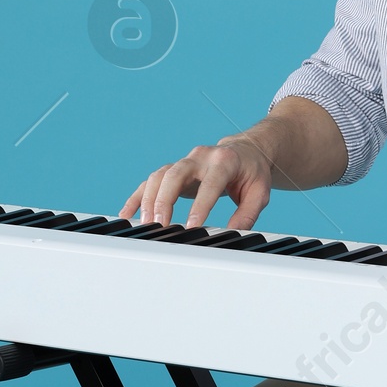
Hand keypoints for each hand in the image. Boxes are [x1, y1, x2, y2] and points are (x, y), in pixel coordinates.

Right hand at [123, 136, 272, 229]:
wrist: (245, 151)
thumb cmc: (252, 173)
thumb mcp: (259, 193)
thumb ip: (247, 214)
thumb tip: (233, 235)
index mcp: (224, 161)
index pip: (210, 183)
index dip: (199, 205)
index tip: (191, 227)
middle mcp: (200, 157)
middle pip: (175, 174)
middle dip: (165, 200)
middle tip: (160, 224)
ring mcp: (184, 161)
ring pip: (160, 176)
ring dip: (150, 200)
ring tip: (146, 224)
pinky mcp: (174, 169)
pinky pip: (151, 181)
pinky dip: (138, 197)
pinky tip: (127, 214)